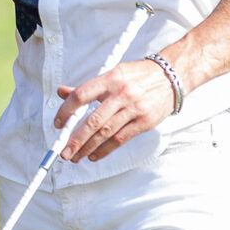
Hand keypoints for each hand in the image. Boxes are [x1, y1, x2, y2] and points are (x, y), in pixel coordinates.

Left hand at [53, 59, 175, 162]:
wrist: (171, 77)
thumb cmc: (138, 75)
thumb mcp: (112, 73)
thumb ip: (88, 87)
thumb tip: (62, 93)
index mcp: (109, 79)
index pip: (81, 95)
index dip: (65, 111)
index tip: (58, 123)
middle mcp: (121, 94)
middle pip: (93, 120)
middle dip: (75, 139)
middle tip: (64, 151)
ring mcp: (134, 109)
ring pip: (106, 133)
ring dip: (88, 148)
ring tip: (76, 156)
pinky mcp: (145, 123)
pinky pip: (121, 139)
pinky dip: (105, 150)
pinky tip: (94, 155)